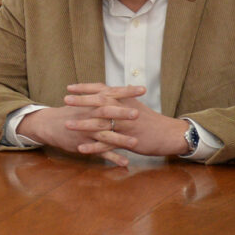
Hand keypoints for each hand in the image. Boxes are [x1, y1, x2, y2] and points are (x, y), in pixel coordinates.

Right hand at [19, 86, 141, 166]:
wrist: (50, 124)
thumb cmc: (71, 111)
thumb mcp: (85, 100)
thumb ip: (103, 96)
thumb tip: (123, 88)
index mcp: (92, 103)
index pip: (111, 94)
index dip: (127, 91)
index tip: (143, 89)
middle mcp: (90, 115)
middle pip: (106, 113)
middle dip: (121, 113)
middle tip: (138, 113)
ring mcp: (87, 131)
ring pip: (105, 135)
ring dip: (120, 139)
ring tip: (135, 143)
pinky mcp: (85, 145)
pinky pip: (100, 152)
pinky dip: (113, 158)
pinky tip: (125, 163)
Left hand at [62, 83, 189, 158]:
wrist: (169, 134)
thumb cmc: (150, 119)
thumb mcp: (135, 104)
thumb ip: (122, 97)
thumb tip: (111, 88)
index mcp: (124, 100)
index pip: (102, 90)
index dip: (85, 88)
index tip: (70, 86)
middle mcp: (123, 111)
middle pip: (99, 104)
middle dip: (81, 101)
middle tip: (65, 100)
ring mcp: (125, 126)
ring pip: (101, 124)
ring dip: (83, 124)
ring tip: (67, 124)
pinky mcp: (127, 142)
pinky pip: (108, 145)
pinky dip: (94, 147)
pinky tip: (81, 148)